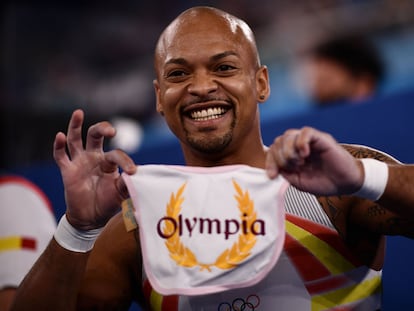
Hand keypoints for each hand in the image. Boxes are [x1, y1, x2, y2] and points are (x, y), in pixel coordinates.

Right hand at [53, 109, 136, 229]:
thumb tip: (135, 175)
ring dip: (75, 126)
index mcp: (108, 162)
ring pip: (75, 139)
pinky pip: (61, 156)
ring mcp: (79, 162)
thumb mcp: (120, 193)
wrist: (91, 218)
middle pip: (95, 135)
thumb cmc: (108, 202)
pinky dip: (58, 146)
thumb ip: (127, 183)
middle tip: (111, 131)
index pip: (116, 154)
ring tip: (79, 113)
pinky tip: (60, 136)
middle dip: (102, 128)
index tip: (132, 172)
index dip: (125, 161)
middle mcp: (94, 157)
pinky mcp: (67, 171)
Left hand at [265, 127, 363, 195]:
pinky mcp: (321, 138)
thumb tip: (275, 167)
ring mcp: (309, 141)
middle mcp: (298, 146)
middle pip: (279, 141)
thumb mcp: (299, 182)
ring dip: (289, 151)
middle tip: (291, 168)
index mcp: (292, 156)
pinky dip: (301, 142)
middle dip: (279, 157)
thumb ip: (286, 173)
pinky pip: (306, 132)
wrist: (346, 184)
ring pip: (289, 135)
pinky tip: (305, 154)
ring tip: (299, 162)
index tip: (272, 175)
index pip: (274, 150)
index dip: (270, 162)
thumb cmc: (325, 182)